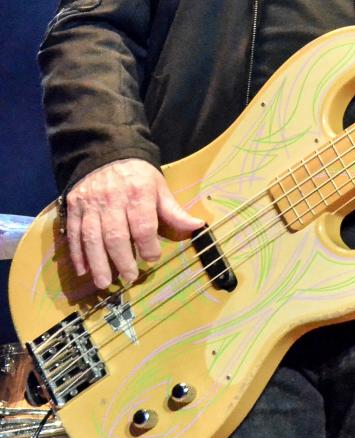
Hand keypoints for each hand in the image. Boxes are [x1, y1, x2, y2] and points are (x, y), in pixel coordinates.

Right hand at [65, 158, 203, 289]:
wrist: (106, 154)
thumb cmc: (138, 175)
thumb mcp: (159, 188)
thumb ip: (174, 211)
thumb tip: (198, 226)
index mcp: (137, 193)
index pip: (142, 225)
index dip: (148, 245)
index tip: (153, 258)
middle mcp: (112, 200)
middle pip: (115, 235)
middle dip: (122, 259)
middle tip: (129, 278)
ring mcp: (90, 205)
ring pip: (92, 238)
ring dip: (97, 263)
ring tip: (104, 283)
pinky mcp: (74, 207)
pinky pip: (74, 234)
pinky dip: (77, 254)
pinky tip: (83, 270)